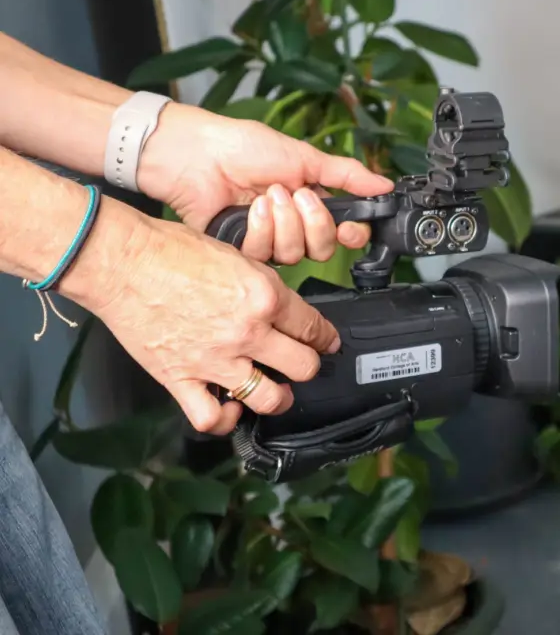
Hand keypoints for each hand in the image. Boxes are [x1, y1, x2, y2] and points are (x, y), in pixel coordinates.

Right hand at [93, 215, 336, 433]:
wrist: (122, 261)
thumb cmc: (172, 250)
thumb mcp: (237, 256)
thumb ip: (263, 288)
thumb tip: (279, 307)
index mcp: (264, 297)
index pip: (313, 328)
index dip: (326, 337)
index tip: (328, 342)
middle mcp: (246, 333)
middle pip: (303, 366)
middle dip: (309, 366)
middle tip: (304, 363)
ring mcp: (215, 360)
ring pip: (268, 399)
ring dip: (277, 398)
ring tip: (275, 391)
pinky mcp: (181, 378)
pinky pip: (211, 418)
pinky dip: (225, 419)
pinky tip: (230, 408)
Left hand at [137, 104, 393, 263]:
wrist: (198, 157)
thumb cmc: (244, 148)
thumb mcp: (305, 157)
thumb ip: (348, 174)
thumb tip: (384, 185)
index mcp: (312, 204)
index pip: (344, 233)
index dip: (351, 235)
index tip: (351, 229)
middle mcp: (293, 226)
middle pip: (323, 249)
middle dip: (314, 223)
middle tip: (298, 196)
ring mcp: (268, 239)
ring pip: (295, 254)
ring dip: (284, 222)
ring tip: (267, 197)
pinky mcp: (243, 251)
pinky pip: (265, 255)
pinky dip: (260, 229)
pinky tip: (250, 209)